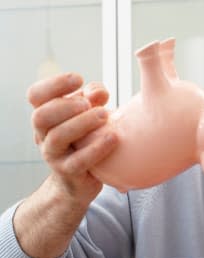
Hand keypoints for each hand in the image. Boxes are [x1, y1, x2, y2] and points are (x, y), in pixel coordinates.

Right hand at [29, 72, 117, 201]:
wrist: (82, 179)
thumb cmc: (86, 139)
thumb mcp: (89, 114)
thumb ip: (93, 98)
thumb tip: (98, 92)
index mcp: (46, 116)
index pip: (36, 95)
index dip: (54, 84)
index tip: (78, 79)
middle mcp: (44, 135)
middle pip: (40, 116)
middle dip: (66, 106)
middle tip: (89, 104)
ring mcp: (54, 155)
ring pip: (57, 137)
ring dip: (82, 123)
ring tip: (105, 115)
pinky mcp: (69, 172)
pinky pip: (78, 161)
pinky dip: (96, 148)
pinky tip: (113, 137)